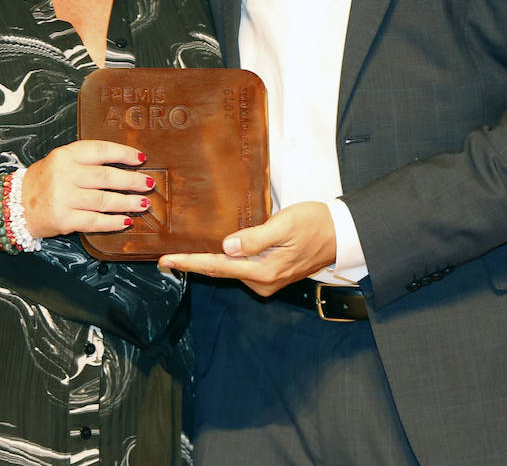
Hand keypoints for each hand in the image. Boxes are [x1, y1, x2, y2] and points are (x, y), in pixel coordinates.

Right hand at [21, 140, 155, 238]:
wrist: (14, 206)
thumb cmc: (45, 182)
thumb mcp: (61, 161)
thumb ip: (88, 161)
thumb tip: (126, 164)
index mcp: (65, 155)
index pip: (100, 150)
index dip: (123, 154)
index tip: (141, 159)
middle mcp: (64, 174)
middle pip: (106, 177)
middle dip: (132, 181)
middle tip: (149, 184)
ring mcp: (63, 198)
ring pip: (103, 200)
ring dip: (127, 203)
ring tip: (143, 203)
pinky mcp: (63, 219)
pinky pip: (94, 221)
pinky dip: (113, 222)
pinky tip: (126, 221)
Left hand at [158, 202, 336, 296]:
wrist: (341, 234)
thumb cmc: (315, 223)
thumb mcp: (285, 224)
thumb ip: (256, 237)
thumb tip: (227, 247)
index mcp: (264, 271)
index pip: (218, 267)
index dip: (189, 263)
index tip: (165, 261)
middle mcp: (262, 282)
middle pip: (220, 271)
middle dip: (194, 263)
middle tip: (167, 255)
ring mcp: (267, 282)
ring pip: (230, 270)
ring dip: (211, 260)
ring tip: (189, 249)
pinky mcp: (271, 276)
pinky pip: (241, 269)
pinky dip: (227, 260)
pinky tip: (219, 250)